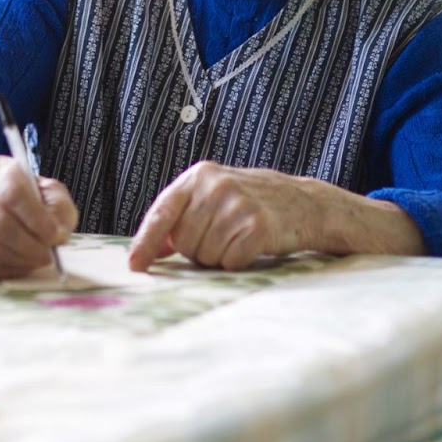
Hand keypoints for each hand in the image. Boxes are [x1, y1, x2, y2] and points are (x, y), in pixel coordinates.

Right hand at [0, 156, 77, 278]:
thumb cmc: (21, 195)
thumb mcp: (45, 190)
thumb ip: (59, 209)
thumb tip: (58, 236)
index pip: (14, 194)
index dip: (37, 219)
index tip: (56, 236)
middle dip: (29, 246)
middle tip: (48, 256)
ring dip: (19, 260)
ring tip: (36, 260)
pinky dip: (4, 268)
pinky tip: (19, 264)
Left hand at [128, 162, 311, 271]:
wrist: (306, 203)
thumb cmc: (253, 203)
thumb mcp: (214, 196)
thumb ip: (181, 216)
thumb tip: (152, 248)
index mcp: (200, 175)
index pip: (162, 212)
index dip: (146, 242)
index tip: (135, 266)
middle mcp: (216, 185)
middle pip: (183, 242)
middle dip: (197, 249)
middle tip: (223, 235)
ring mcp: (238, 204)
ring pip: (206, 255)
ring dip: (219, 256)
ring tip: (238, 238)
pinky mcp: (258, 226)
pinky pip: (231, 262)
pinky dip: (238, 261)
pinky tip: (253, 245)